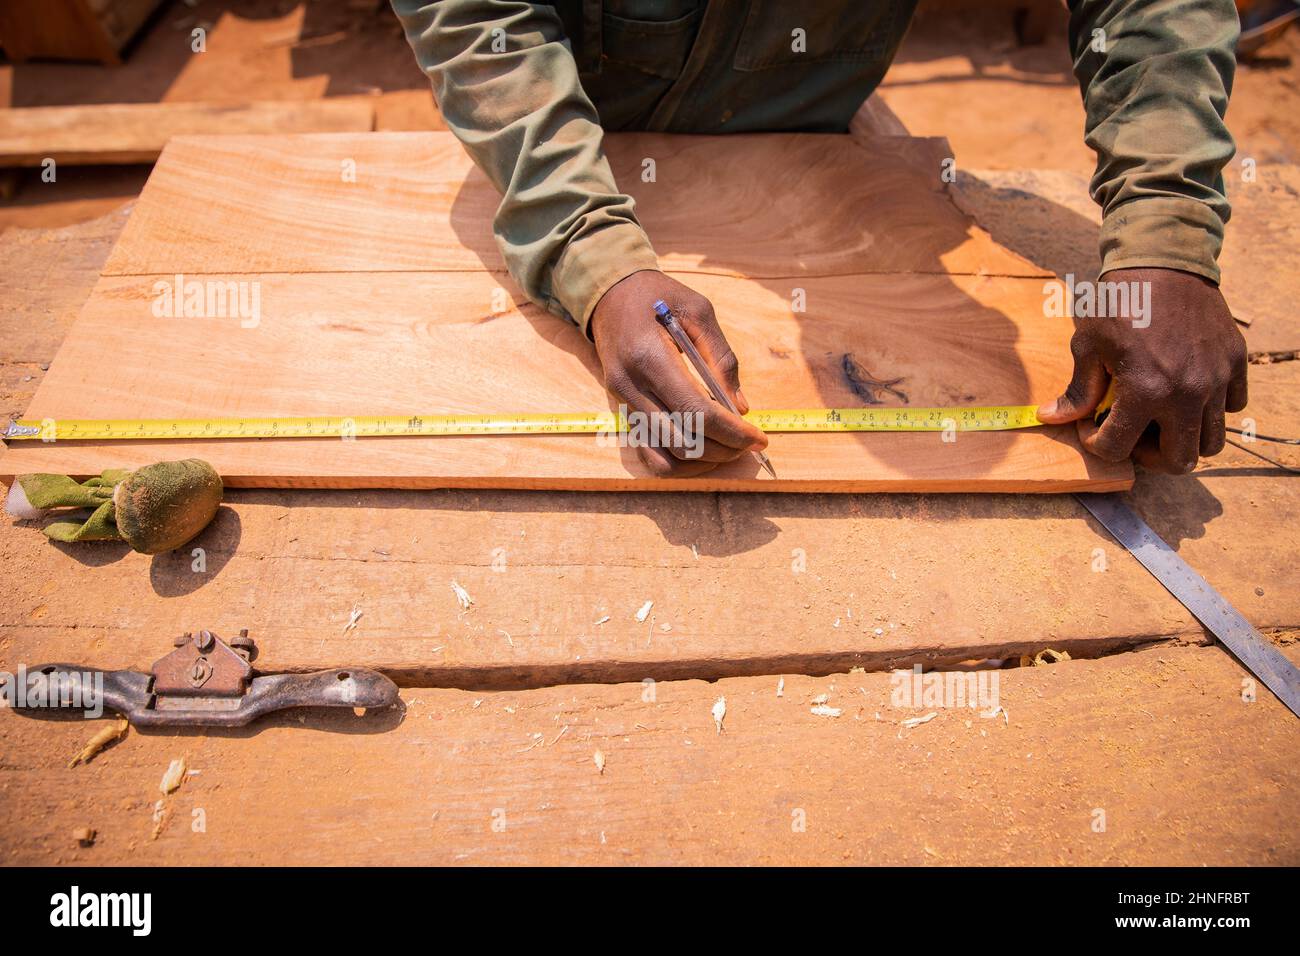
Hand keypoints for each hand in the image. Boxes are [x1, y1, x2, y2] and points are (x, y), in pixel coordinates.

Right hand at [590, 270, 767, 476]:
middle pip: (682, 441)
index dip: (732, 432)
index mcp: (650, 357)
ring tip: (727, 447)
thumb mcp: (698, 310)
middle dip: (723, 449)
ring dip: (702, 460)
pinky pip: (649, 452)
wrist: (609, 294)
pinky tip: (701, 447)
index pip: (696, 411)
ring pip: (665, 456)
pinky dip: (679, 460)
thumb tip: (741, 407)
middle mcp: (631, 386)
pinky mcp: (621, 410)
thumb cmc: (657, 295)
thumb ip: (722, 357)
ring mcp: (622, 402)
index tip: (758, 438)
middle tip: (748, 443)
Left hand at [1038, 267, 1247, 473]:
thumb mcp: (1088, 345)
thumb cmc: (1120, 301)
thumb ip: (1077, 390)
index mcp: (1145, 390)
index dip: (1096, 443)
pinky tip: (1185, 393)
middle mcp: (1187, 393)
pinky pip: (1233, 407)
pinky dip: (1211, 410)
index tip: (1091, 427)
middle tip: (1132, 435)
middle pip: (1178, 461)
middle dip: (1148, 456)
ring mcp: (1216, 380)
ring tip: (1159, 421)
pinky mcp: (1235, 364)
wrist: (1165, 261)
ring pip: (1211, 441)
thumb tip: (1051, 417)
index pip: (1118, 448)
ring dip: (1183, 440)